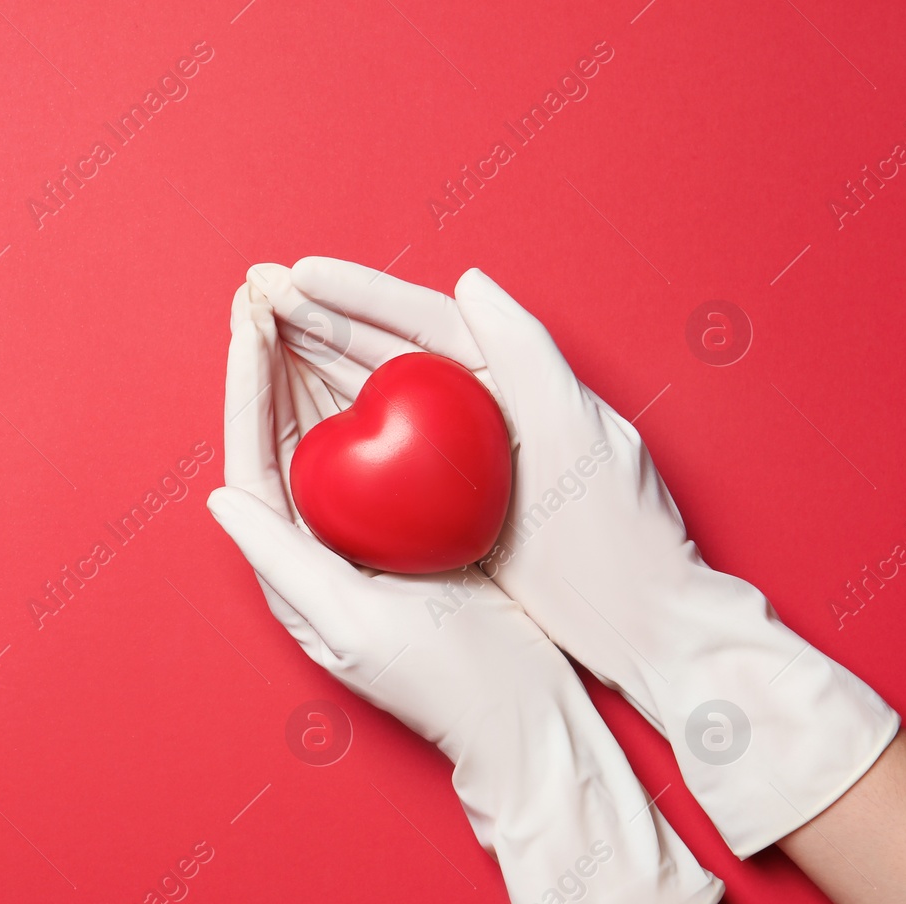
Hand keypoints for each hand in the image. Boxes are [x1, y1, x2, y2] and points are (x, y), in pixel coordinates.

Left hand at [208, 275, 721, 903]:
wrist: (522, 716)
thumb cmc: (442, 679)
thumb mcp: (352, 621)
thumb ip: (283, 560)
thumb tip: (221, 498)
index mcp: (288, 567)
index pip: (252, 456)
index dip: (245, 383)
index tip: (247, 318)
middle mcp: (311, 546)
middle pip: (277, 433)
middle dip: (268, 359)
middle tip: (261, 286)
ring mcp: (356, 537)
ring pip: (319, 433)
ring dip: (303, 367)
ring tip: (292, 302)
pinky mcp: (400, 533)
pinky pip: (369, 449)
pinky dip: (358, 397)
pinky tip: (362, 356)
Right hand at [272, 256, 899, 856]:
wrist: (647, 628)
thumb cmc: (619, 538)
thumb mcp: (580, 438)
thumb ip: (528, 353)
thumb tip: (469, 280)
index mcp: (521, 380)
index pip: (428, 321)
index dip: (360, 292)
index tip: (298, 273)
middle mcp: (490, 411)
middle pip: (392, 351)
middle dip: (323, 319)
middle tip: (258, 295)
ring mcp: (469, 461)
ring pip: (379, 397)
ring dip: (319, 365)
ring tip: (260, 340)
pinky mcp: (457, 508)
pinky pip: (382, 457)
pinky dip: (338, 431)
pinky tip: (296, 427)